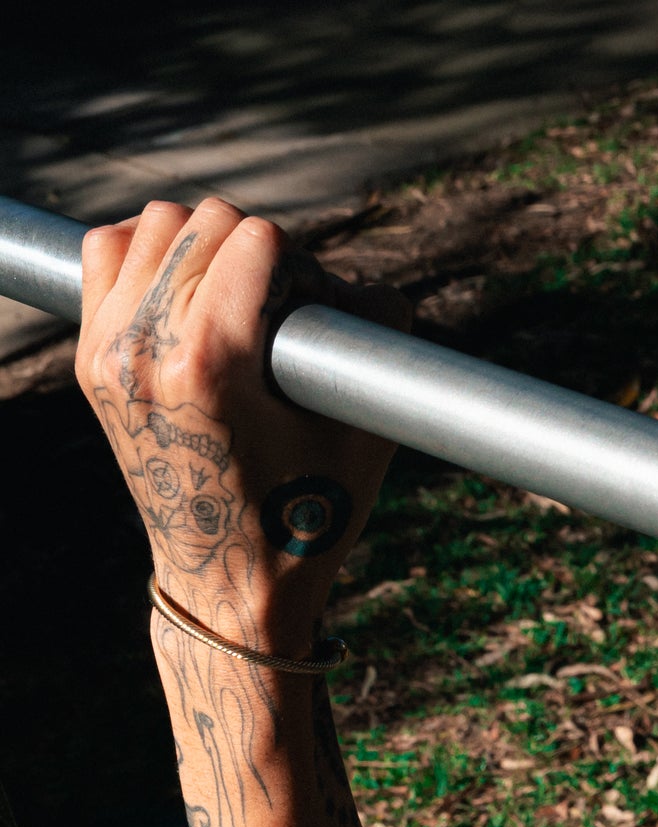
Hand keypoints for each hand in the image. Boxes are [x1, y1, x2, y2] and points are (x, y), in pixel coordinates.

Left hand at [77, 197, 406, 656]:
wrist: (230, 586)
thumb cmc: (307, 517)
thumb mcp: (362, 431)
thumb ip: (379, 335)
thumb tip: (362, 284)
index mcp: (208, 363)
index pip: (255, 238)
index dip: (302, 266)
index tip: (313, 316)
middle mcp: (144, 349)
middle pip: (205, 222)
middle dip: (256, 253)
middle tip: (280, 313)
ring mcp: (108, 353)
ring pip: (155, 224)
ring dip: (203, 244)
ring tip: (234, 298)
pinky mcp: (92, 360)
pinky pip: (107, 251)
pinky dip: (148, 252)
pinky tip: (185, 286)